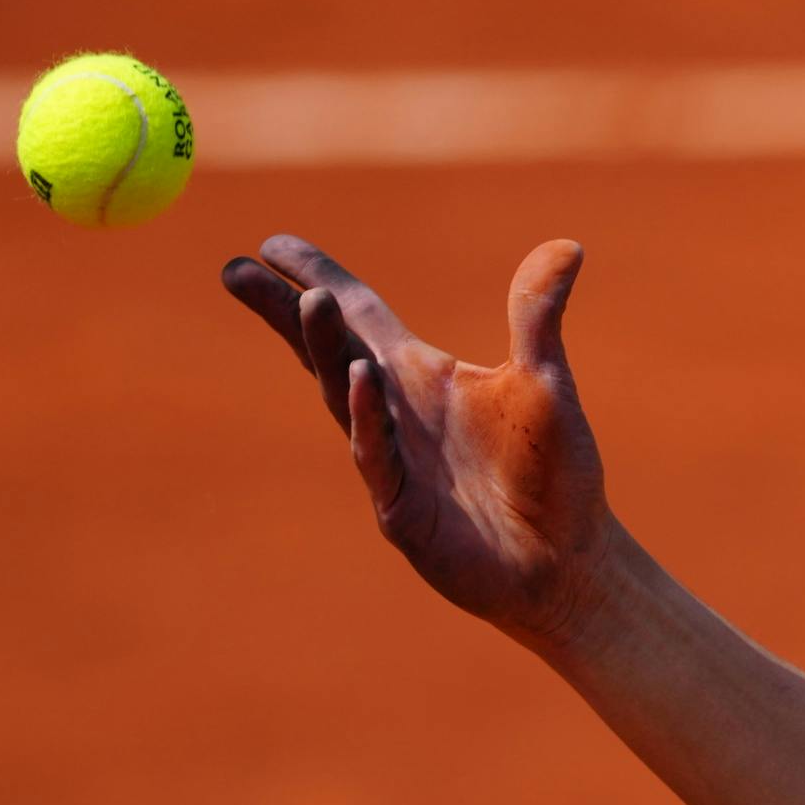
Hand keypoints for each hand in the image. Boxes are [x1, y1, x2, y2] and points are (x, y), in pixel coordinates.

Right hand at [222, 234, 615, 638]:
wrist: (567, 562)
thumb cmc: (555, 473)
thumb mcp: (547, 383)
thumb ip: (538, 314)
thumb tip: (569, 245)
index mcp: (423, 375)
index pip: (359, 313)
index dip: (317, 276)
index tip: (271, 243)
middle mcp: (397, 413)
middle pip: (328, 350)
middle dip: (284, 311)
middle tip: (236, 269)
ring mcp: (392, 462)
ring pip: (344, 397)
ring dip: (327, 351)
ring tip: (312, 303)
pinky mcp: (401, 511)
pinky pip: (377, 458)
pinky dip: (369, 417)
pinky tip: (361, 375)